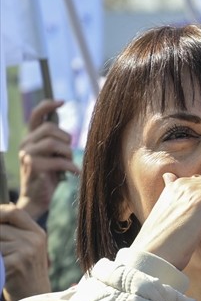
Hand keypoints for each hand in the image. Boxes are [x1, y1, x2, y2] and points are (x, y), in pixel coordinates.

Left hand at [1, 204, 50, 300]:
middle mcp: (34, 239)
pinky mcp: (16, 263)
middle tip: (2, 252)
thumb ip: (12, 233)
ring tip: (3, 263)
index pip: (13, 211)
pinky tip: (2, 270)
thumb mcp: (26, 248)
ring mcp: (26, 251)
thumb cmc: (24, 273)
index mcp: (37, 233)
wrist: (34, 298)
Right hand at [17, 99, 78, 217]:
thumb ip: (56, 143)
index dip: (48, 106)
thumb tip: (69, 133)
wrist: (37, 199)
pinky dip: (71, 166)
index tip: (62, 101)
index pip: (36, 116)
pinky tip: (74, 173)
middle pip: (49, 128)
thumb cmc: (49, 177)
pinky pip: (58, 160)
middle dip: (65, 139)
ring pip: (54, 143)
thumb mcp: (52, 156)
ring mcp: (27, 154)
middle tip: (69, 154)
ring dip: (68, 153)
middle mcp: (25, 143)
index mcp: (30, 138)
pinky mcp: (33, 166)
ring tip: (69, 164)